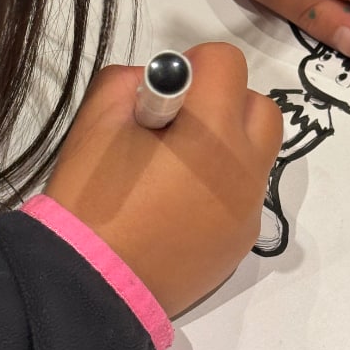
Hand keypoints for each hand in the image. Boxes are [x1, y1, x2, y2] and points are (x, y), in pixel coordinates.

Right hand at [45, 43, 282, 316]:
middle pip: (260, 108)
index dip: (195, 64)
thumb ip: (131, 81)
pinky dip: (220, 189)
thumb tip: (163, 82)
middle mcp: (246, 170)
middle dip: (225, 102)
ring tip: (178, 169)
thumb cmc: (89, 200)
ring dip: (228, 145)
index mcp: (213, 133)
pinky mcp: (242, 243)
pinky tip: (178, 210)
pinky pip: (244, 197)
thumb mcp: (96, 121)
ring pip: (257, 155)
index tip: (165, 90)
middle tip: (179, 126)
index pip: (229, 63)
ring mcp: (248, 211)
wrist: (91, 285)